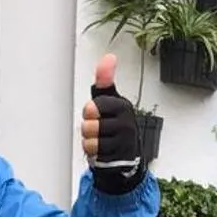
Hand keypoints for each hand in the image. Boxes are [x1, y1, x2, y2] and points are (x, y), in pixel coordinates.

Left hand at [81, 52, 142, 189]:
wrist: (126, 154)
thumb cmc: (114, 123)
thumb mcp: (110, 100)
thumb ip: (105, 80)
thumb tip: (109, 57)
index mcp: (123, 107)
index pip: (92, 108)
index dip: (88, 112)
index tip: (95, 113)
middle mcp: (127, 124)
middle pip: (89, 126)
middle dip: (88, 129)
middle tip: (98, 129)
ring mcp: (124, 143)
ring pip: (90, 142)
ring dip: (90, 143)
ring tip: (100, 140)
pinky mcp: (119, 160)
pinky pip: (94, 156)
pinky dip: (94, 155)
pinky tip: (103, 151)